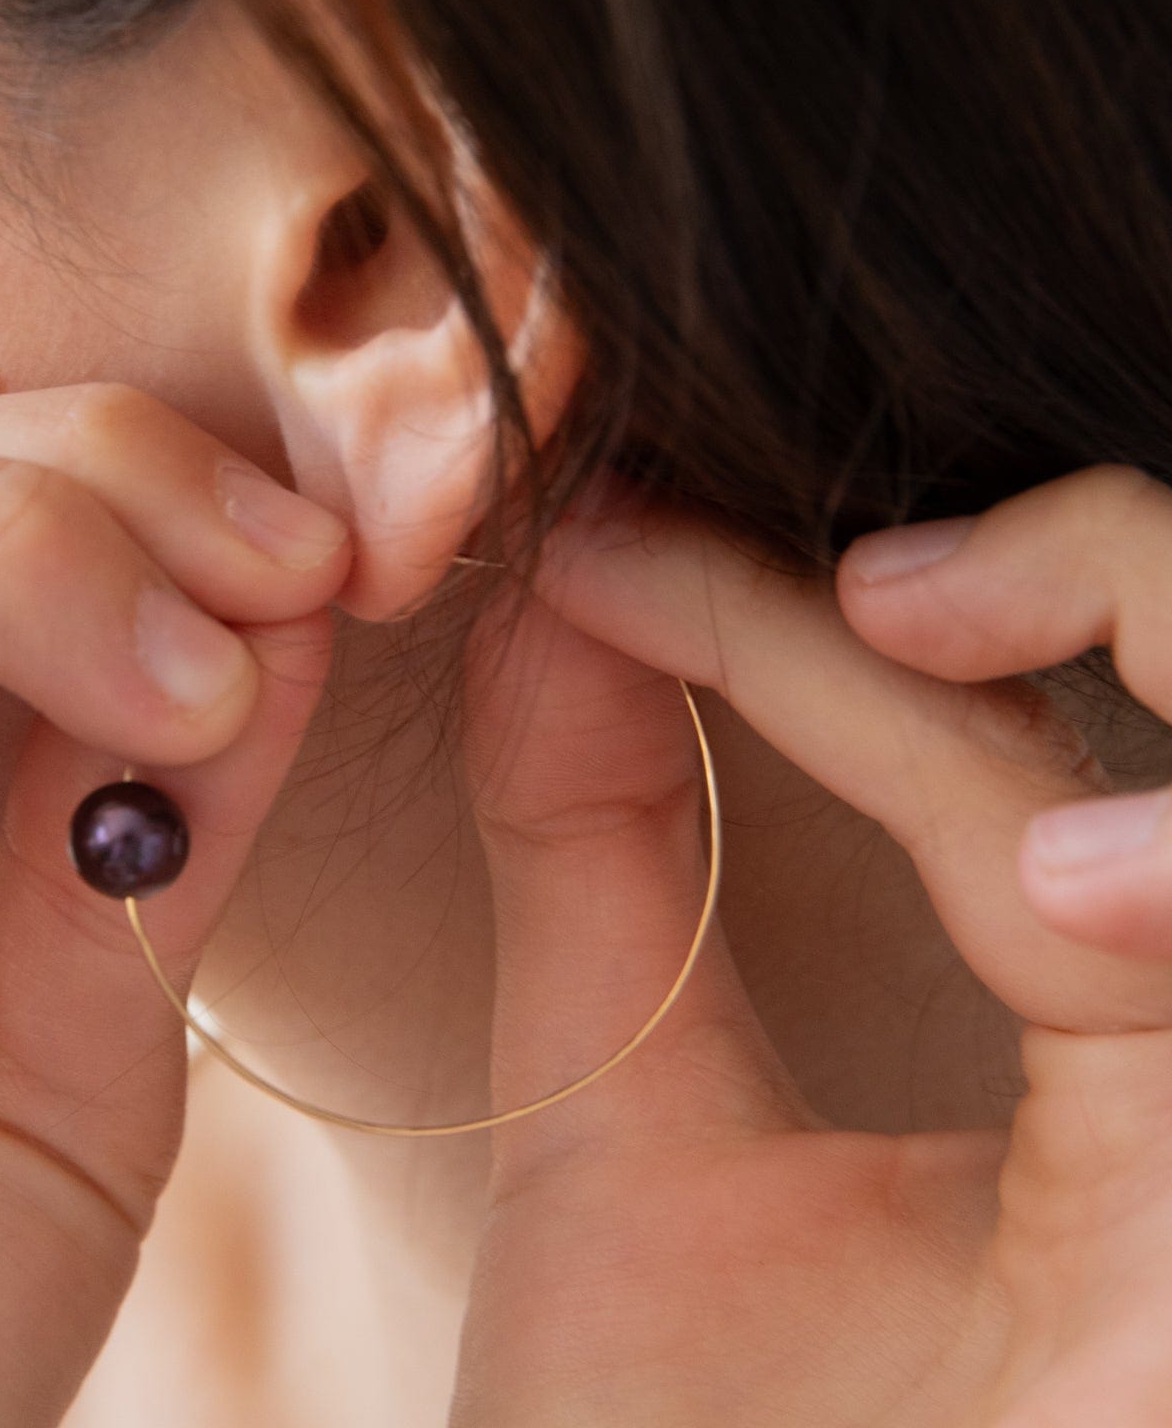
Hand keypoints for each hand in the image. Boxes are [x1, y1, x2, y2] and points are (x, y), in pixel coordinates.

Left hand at [446, 464, 1171, 1427]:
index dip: (816, 618)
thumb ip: (605, 862)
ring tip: (883, 614)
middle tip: (811, 549)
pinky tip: (1059, 887)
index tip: (598, 537)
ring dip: (1141, 660)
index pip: (1029, 758)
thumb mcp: (631, 1138)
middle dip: (1072, 572)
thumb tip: (560, 588)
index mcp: (1130, 1092)